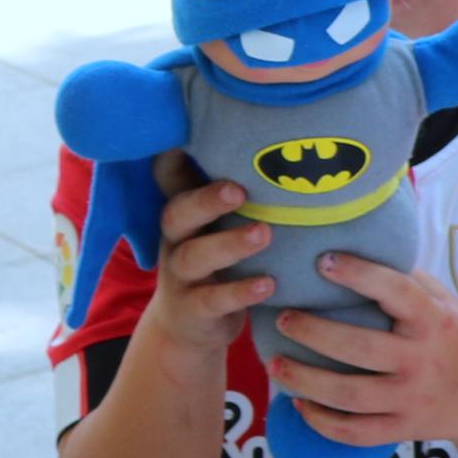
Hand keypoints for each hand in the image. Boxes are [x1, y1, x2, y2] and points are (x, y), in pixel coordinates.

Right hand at [127, 161, 271, 368]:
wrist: (190, 326)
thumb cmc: (218, 258)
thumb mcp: (219, 223)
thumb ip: (238, 191)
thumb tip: (287, 142)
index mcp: (184, 211)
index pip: (170, 178)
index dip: (173, 157)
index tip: (190, 131)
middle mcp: (176, 239)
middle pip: (177, 213)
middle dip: (205, 200)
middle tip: (238, 190)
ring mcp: (180, 276)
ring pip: (195, 256)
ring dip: (229, 244)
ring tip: (264, 234)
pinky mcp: (193, 309)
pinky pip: (213, 300)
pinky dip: (240, 292)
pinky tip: (268, 284)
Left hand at [268, 250, 457, 457]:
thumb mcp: (447, 303)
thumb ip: (408, 281)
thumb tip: (357, 246)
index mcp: (435, 321)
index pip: (397, 292)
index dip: (360, 275)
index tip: (324, 261)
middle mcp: (423, 360)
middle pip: (358, 348)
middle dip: (313, 332)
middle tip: (282, 318)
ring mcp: (412, 399)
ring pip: (348, 395)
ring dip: (304, 380)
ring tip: (275, 364)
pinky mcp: (403, 429)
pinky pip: (354, 432)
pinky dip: (321, 421)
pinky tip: (298, 405)